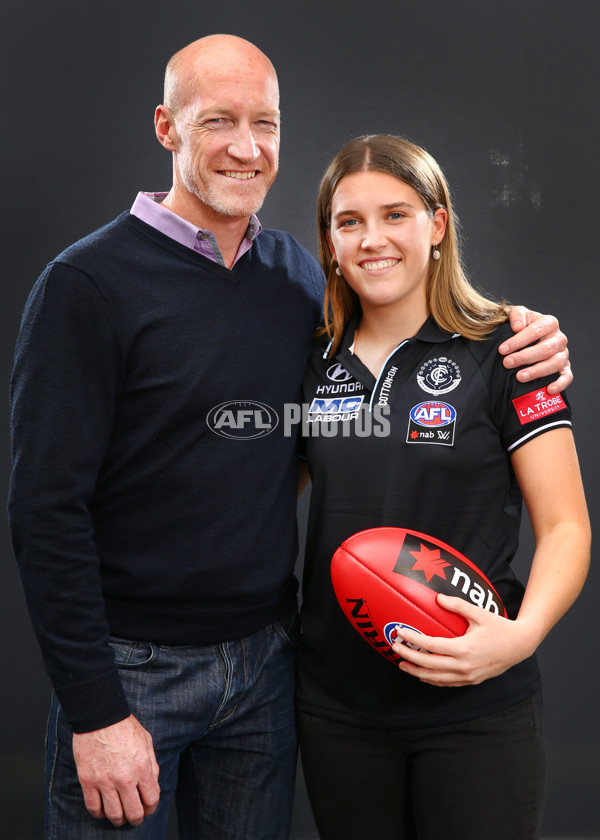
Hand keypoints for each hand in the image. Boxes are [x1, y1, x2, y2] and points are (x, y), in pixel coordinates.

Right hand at [72, 714, 159, 826]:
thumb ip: (152, 765)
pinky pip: (93, 808)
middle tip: (135, 817)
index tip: (148, 808)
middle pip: (134, 813)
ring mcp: (105, 781)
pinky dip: (100, 813)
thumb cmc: (124, 726)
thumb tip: (152, 785)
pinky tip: (103, 808)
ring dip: (119, 820)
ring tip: (120, 816)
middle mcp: (125, 778)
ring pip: (114, 815)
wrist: (101, 716)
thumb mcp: (147, 741)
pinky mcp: (88, 781)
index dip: (151, 808)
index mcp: (142, 767)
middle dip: (137, 819)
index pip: (151, 800)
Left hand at [392, 595, 536, 686]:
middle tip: (395, 648)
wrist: (520, 645)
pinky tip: (423, 674)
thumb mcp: (479, 613)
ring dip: (417, 672)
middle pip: (429, 665)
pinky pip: (447, 683)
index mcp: (464, 648)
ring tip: (403, 664)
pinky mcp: (471, 680)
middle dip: (409, 657)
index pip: (431, 646)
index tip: (400, 632)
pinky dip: (432, 680)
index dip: (413, 639)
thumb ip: (457, 605)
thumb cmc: (499, 627)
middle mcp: (464, 665)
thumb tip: (437, 597)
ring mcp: (468, 675)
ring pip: (436, 678)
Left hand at [499, 307, 570, 393]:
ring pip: (555, 363)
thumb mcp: (517, 314)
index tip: (502, 350)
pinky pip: (567, 376)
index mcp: (549, 323)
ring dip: (536, 371)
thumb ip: (516, 315)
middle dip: (524, 357)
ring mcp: (563, 353)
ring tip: (519, 377)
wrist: (528, 337)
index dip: (518, 341)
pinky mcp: (565, 367)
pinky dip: (560, 384)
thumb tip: (517, 327)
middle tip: (507, 363)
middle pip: (545, 349)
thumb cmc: (521, 326)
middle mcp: (559, 338)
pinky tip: (548, 389)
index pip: (536, 331)